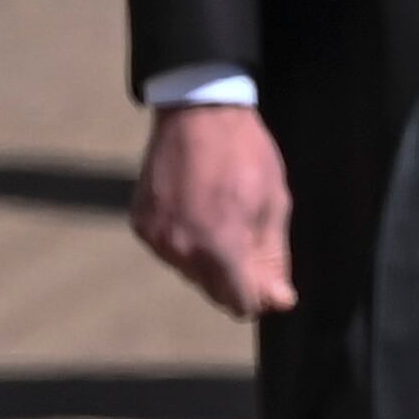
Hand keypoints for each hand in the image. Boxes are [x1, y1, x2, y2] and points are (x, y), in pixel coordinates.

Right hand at [134, 105, 295, 319]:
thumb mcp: (274, 205)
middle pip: (214, 292)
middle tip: (252, 243)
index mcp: (219, 246)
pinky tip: (201, 213)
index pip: (238, 303)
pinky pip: (170, 251)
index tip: (271, 281)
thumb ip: (273, 259)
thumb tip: (279, 301)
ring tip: (226, 217)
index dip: (259, 296)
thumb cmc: (244, 156)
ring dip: (211, 261)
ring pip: (191, 273)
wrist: (197, 115)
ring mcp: (156, 237)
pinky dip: (187, 242)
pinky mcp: (140, 224)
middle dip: (237, 279)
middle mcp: (181, 249)